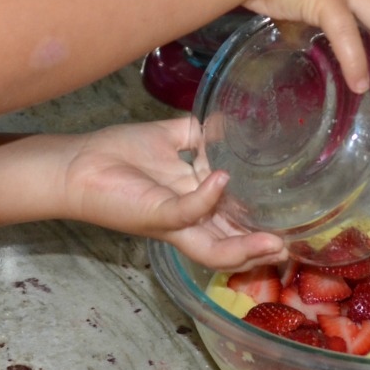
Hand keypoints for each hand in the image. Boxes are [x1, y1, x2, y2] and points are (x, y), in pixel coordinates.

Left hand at [58, 118, 285, 270]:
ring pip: (212, 248)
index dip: (260, 230)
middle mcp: (186, 220)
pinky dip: (206, 198)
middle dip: (260, 251)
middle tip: (291, 246)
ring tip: (273, 241)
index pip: (232, 226)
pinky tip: (221, 179)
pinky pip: (185, 212)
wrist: (77, 163)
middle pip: (228, 247)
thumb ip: (197, 134)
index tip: (291, 226)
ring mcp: (170, 221)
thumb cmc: (118, 154)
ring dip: (244, 247)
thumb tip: (225, 118)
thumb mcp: (168, 140)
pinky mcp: (153, 214)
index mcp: (193, 205)